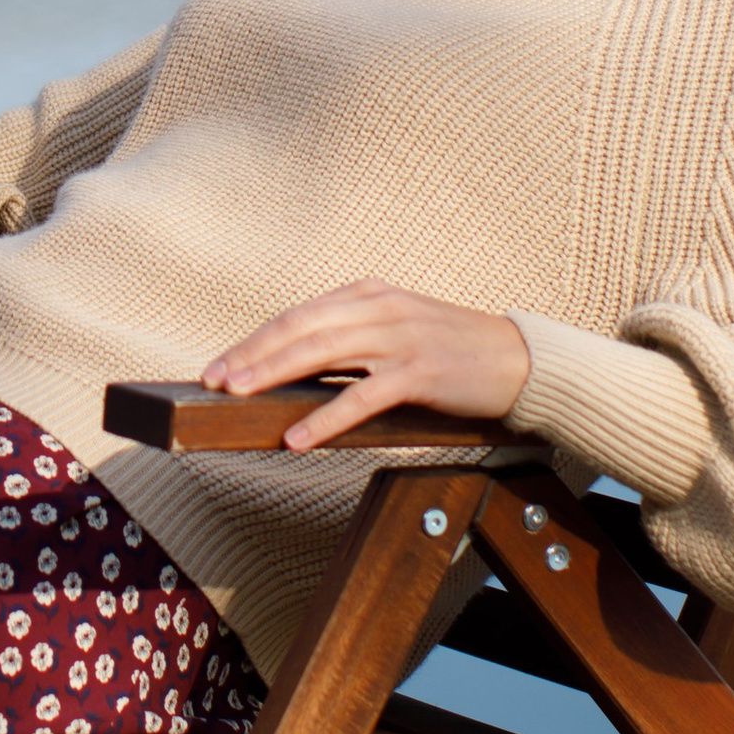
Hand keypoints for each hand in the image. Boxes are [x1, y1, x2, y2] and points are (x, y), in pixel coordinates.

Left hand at [202, 285, 530, 451]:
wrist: (521, 361)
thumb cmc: (455, 353)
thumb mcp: (399, 332)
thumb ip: (356, 341)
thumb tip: (299, 370)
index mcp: (369, 296)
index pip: (297, 315)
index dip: (255, 339)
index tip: (221, 362)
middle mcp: (378, 308)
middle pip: (298, 328)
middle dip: (250, 353)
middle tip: (213, 378)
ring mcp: (399, 338)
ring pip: (320, 352)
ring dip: (272, 374)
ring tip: (236, 395)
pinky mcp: (419, 372)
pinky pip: (360, 396)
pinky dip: (324, 417)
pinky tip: (298, 437)